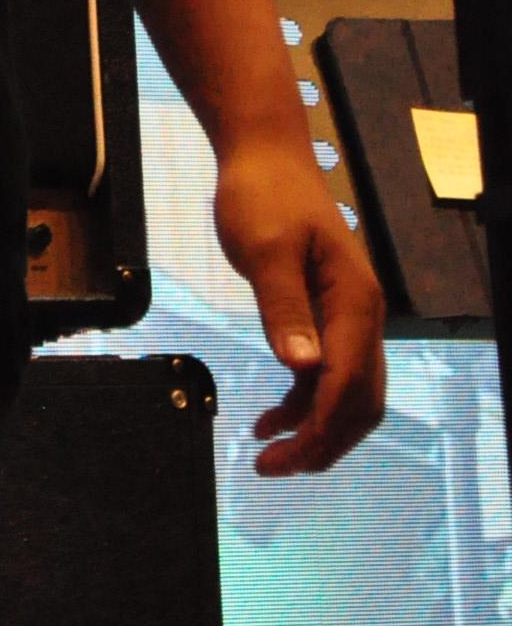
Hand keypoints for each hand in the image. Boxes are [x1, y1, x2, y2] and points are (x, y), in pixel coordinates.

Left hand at [214, 134, 386, 474]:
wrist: (265, 156)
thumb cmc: (263, 194)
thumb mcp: (265, 249)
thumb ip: (283, 308)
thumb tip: (302, 367)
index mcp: (354, 301)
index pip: (348, 383)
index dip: (319, 428)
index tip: (282, 458)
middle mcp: (362, 314)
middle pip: (360, 400)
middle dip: (323, 442)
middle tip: (273, 468)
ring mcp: (347, 315)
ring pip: (347, 393)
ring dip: (314, 429)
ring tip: (268, 456)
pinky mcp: (326, 313)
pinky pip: (327, 373)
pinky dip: (305, 403)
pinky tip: (272, 420)